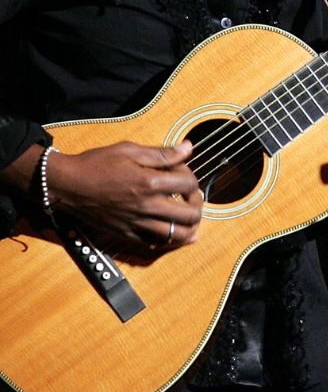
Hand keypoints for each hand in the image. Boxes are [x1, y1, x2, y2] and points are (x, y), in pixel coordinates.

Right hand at [47, 139, 203, 249]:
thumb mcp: (130, 150)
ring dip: (189, 227)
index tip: (184, 173)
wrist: (66, 185)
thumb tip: (189, 148)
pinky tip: (171, 231)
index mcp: (149, 183)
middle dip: (197, 204)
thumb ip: (162, 153)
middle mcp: (146, 206)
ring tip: (188, 217)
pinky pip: (154, 243)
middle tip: (192, 197)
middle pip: (189, 214)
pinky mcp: (126, 234)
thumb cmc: (96, 164)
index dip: (192, 177)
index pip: (189, 183)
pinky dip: (168, 240)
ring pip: (175, 236)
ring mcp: (136, 223)